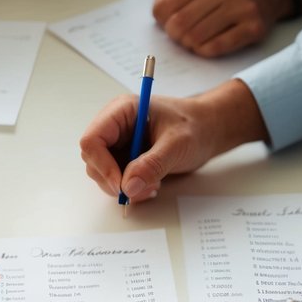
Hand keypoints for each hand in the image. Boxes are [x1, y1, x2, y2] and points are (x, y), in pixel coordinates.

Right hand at [79, 81, 268, 204]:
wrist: (208, 131)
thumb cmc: (195, 127)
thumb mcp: (177, 144)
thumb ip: (152, 164)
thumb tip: (128, 186)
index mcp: (121, 111)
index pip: (92, 139)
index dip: (102, 164)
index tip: (121, 184)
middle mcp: (115, 127)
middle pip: (93, 159)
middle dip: (113, 179)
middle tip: (141, 190)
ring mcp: (119, 143)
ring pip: (102, 173)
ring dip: (124, 187)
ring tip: (152, 186)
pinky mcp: (125, 158)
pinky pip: (116, 179)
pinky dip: (130, 188)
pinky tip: (152, 185)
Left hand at [152, 0, 295, 55]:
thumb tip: (155, 11)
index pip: (163, 6)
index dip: (161, 18)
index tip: (168, 17)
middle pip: (176, 25)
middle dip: (174, 33)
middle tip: (180, 30)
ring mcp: (243, 6)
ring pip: (193, 39)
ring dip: (189, 42)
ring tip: (195, 34)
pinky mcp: (255, 27)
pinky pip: (214, 49)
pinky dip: (206, 49)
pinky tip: (210, 40)